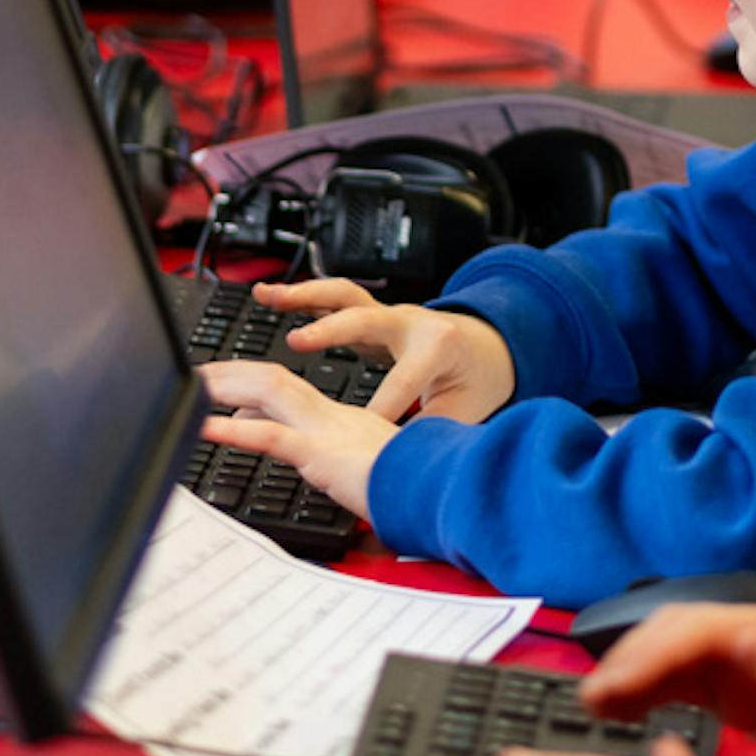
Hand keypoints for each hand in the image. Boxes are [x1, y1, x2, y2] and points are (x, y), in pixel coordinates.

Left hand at [197, 362, 395, 522]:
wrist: (441, 492)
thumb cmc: (413, 490)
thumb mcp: (367, 472)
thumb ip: (336, 462)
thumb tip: (314, 465)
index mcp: (342, 421)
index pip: (288, 390)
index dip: (251, 384)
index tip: (224, 390)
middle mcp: (331, 418)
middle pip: (273, 379)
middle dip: (230, 373)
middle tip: (194, 375)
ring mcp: (326, 432)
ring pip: (269, 392)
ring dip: (225, 387)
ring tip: (191, 387)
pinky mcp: (323, 455)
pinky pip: (272, 436)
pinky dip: (235, 430)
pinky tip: (205, 428)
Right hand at [241, 280, 517, 425]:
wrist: (487, 346)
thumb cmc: (477, 378)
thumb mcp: (465, 411)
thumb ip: (434, 431)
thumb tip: (405, 460)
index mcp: (437, 347)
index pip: (401, 384)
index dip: (379, 411)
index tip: (355, 433)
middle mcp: (410, 322)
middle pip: (366, 321)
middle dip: (332, 331)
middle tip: (297, 343)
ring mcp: (389, 315)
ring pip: (344, 296)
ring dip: (304, 296)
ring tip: (268, 296)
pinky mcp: (372, 316)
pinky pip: (335, 300)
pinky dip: (302, 296)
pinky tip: (270, 296)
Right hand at [580, 602, 755, 755]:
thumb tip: (740, 636)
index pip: (701, 627)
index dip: (651, 652)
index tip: (614, 684)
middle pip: (677, 632)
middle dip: (629, 659)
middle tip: (590, 698)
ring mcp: (749, 659)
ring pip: (674, 654)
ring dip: (633, 673)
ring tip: (594, 705)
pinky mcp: (743, 688)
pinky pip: (685, 682)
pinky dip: (651, 691)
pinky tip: (623, 709)